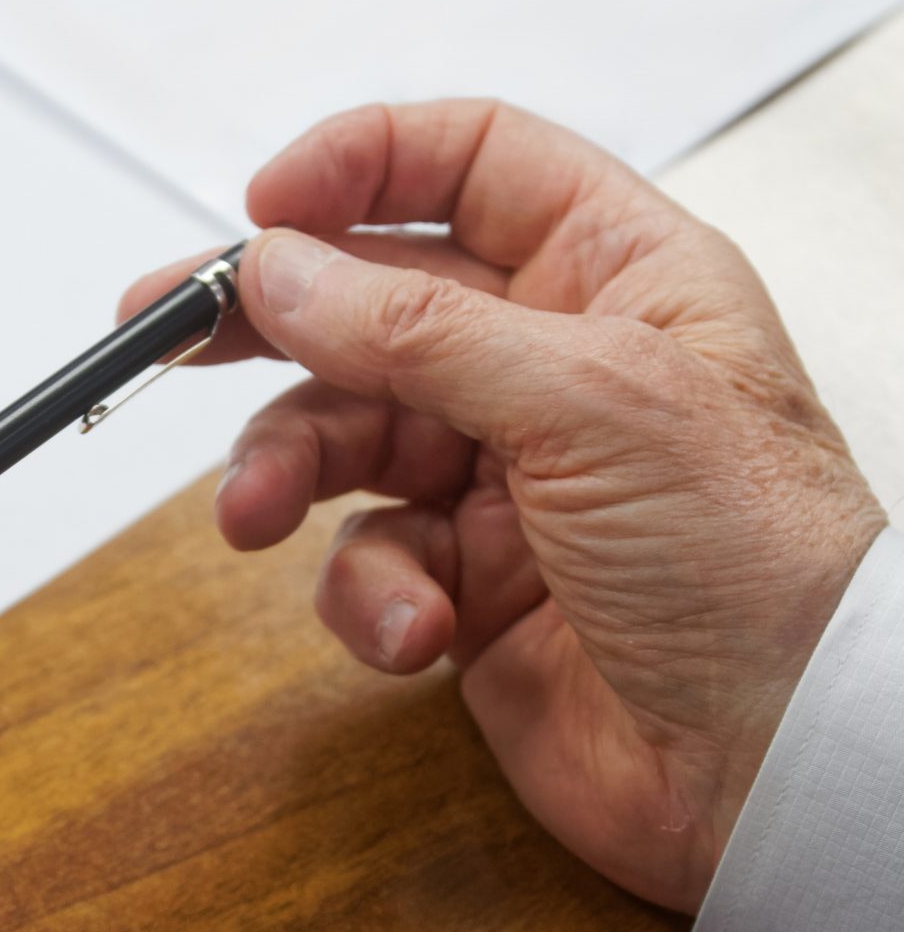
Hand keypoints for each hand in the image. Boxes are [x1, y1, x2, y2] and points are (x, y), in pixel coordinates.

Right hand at [124, 101, 884, 912]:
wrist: (769, 763)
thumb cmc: (753, 567)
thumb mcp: (589, 402)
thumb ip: (421, 331)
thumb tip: (283, 270)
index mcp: (613, 278)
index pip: (470, 169)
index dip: (360, 170)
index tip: (261, 212)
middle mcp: (548, 369)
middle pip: (372, 306)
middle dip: (265, 324)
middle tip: (163, 337)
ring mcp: (501, 481)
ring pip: (344, 442)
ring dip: (290, 475)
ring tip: (254, 516)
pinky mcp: (465, 584)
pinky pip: (368, 564)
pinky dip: (372, 598)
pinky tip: (421, 629)